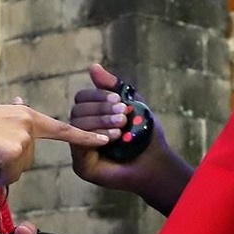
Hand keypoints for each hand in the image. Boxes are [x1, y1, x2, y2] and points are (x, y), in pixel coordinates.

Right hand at [0, 103, 106, 186]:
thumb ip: (11, 117)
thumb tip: (20, 102)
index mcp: (26, 114)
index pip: (62, 129)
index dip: (85, 136)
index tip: (107, 138)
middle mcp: (28, 123)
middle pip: (29, 160)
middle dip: (8, 166)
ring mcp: (22, 138)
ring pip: (18, 171)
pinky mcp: (12, 152)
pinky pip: (7, 178)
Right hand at [68, 64, 189, 209]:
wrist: (155, 162)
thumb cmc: (145, 134)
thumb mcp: (131, 104)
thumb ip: (113, 86)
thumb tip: (93, 66)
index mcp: (91, 116)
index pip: (81, 98)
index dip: (98, 96)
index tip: (119, 99)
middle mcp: (81, 131)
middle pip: (77, 110)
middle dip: (101, 109)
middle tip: (123, 115)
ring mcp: (80, 149)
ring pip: (77, 125)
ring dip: (101, 122)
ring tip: (122, 126)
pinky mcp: (81, 166)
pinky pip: (79, 145)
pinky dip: (95, 137)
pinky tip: (112, 138)